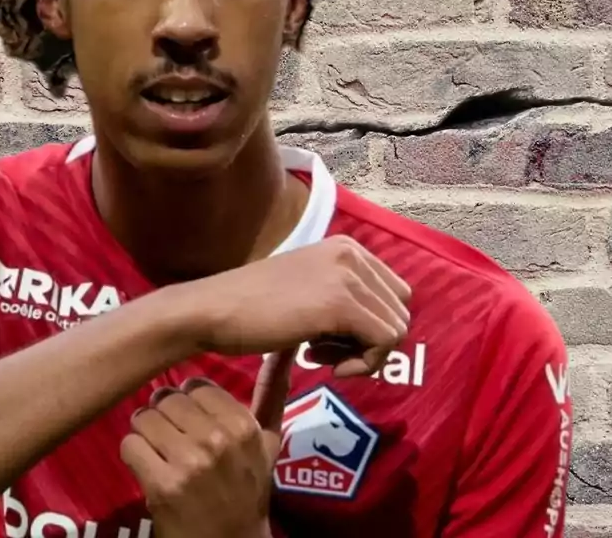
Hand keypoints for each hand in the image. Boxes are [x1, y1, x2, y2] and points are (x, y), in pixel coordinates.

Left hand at [120, 351, 294, 537]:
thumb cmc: (248, 488)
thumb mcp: (269, 442)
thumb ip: (275, 391)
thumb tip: (288, 345)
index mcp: (245, 426)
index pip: (196, 387)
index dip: (189, 405)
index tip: (194, 425)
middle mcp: (219, 440)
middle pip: (168, 399)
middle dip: (164, 417)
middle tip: (172, 440)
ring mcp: (190, 463)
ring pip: (145, 418)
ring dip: (146, 434)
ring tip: (160, 452)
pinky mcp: (163, 486)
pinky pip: (130, 445)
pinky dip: (134, 456)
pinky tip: (150, 470)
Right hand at [181, 235, 411, 376]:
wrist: (212, 310)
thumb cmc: (250, 308)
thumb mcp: (307, 291)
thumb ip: (342, 298)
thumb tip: (380, 333)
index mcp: (346, 248)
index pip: (394, 294)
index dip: (371, 326)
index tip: (332, 340)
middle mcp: (352, 253)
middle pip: (399, 312)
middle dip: (369, 342)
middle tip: (325, 353)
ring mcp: (347, 276)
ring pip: (396, 329)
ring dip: (363, 355)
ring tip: (320, 356)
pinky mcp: (340, 303)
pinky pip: (385, 342)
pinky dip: (362, 364)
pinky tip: (323, 365)